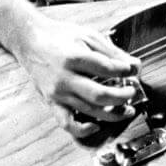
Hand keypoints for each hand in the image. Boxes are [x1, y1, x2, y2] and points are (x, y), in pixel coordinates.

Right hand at [14, 16, 141, 137]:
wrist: (30, 40)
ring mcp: (58, 93)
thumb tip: (134, 66)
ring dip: (112, 114)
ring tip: (126, 110)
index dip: (124, 71)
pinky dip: (83, 129)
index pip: (107, 69)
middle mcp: (64, 78)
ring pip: (89, 111)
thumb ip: (111, 52)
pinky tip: (97, 125)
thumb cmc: (59, 37)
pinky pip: (67, 123)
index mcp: (74, 57)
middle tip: (132, 92)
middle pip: (99, 95)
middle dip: (122, 97)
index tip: (132, 70)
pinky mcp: (52, 102)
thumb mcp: (87, 36)